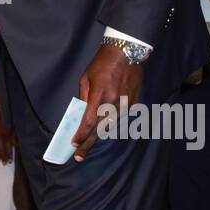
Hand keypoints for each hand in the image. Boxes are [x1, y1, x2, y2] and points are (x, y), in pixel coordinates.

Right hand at [0, 109, 15, 164]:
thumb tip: (15, 145)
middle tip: (4, 164)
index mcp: (5, 134)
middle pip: (0, 149)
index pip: (7, 148)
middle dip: (3, 157)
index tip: (10, 161)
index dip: (8, 155)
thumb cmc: (6, 117)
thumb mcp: (13, 127)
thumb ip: (14, 137)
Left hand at [70, 44, 143, 161]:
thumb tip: (82, 112)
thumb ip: (84, 96)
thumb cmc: (103, 63)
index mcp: (100, 95)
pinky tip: (107, 121)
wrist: (127, 52)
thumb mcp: (86, 77)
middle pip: (100, 130)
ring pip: (111, 126)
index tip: (74, 144)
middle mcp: (114, 102)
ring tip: (90, 141)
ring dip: (100, 133)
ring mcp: (126, 104)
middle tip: (80, 156)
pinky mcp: (135, 103)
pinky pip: (121, 118)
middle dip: (89, 144)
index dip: (81, 136)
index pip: (89, 122)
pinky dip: (113, 121)